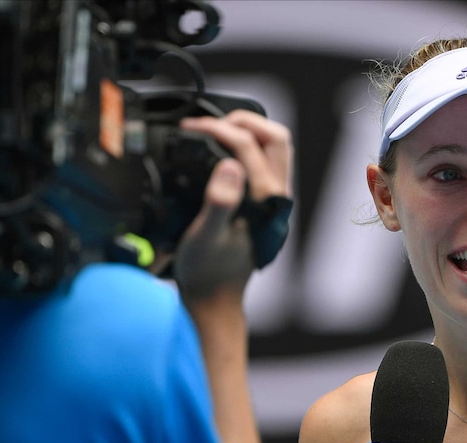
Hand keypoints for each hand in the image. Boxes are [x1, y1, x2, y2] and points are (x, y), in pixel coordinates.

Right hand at [172, 110, 293, 301]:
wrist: (215, 297)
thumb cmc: (208, 270)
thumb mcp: (205, 236)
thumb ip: (220, 200)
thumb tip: (230, 165)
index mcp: (264, 198)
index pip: (247, 144)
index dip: (217, 128)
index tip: (190, 128)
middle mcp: (276, 195)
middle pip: (274, 137)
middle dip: (244, 121)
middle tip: (211, 123)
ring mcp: (274, 198)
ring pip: (274, 148)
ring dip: (250, 132)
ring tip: (217, 132)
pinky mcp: (265, 202)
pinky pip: (266, 162)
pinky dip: (248, 147)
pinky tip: (223, 153)